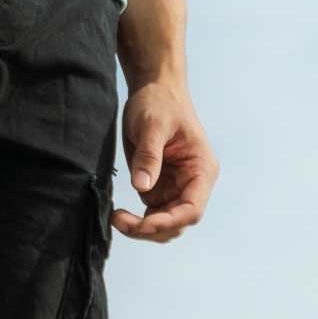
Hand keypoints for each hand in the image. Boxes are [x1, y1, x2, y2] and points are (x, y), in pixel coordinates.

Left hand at [113, 72, 216, 242]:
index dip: (170, 221)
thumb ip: (149, 156)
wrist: (153, 89)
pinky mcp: (159, 187)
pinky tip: (118, 215)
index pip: (192, 209)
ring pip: (164, 224)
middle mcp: (192, 183)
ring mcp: (175, 188)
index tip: (144, 224)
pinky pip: (151, 215)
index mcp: (201, 169)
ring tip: (116, 218)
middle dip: (150, 228)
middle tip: (119, 221)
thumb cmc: (158, 102)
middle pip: (177, 222)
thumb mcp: (152, 124)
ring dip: (142, 229)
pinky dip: (136, 221)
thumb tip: (141, 187)